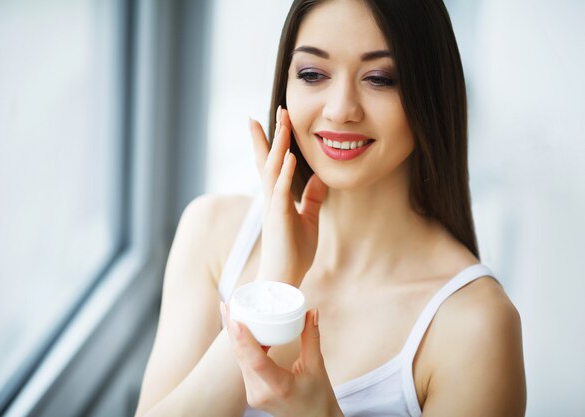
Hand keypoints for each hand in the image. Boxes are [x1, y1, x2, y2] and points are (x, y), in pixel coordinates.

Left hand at [221, 302, 343, 416]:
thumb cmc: (319, 397)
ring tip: (231, 312)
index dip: (244, 339)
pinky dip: (243, 347)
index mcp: (280, 386)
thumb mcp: (317, 366)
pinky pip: (244, 365)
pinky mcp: (252, 393)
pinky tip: (241, 330)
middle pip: (242, 357)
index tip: (235, 319)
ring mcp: (253, 395)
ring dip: (235, 337)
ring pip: (240, 360)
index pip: (257, 362)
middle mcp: (261, 392)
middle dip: (232, 330)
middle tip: (227, 304)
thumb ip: (312, 337)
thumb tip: (312, 311)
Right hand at [249, 106, 327, 286]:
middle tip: (276, 109)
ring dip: (277, 143)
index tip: (274, 119)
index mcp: (277, 198)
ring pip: (272, 168)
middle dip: (271, 133)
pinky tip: (288, 155)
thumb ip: (312, 198)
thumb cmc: (293, 252)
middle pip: (268, 159)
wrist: (284, 279)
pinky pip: (281, 190)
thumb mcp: (309, 219)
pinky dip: (284, 171)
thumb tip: (321, 178)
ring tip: (282, 120)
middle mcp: (271, 198)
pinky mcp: (280, 218)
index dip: (272, 141)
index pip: (272, 164)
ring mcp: (273, 206)